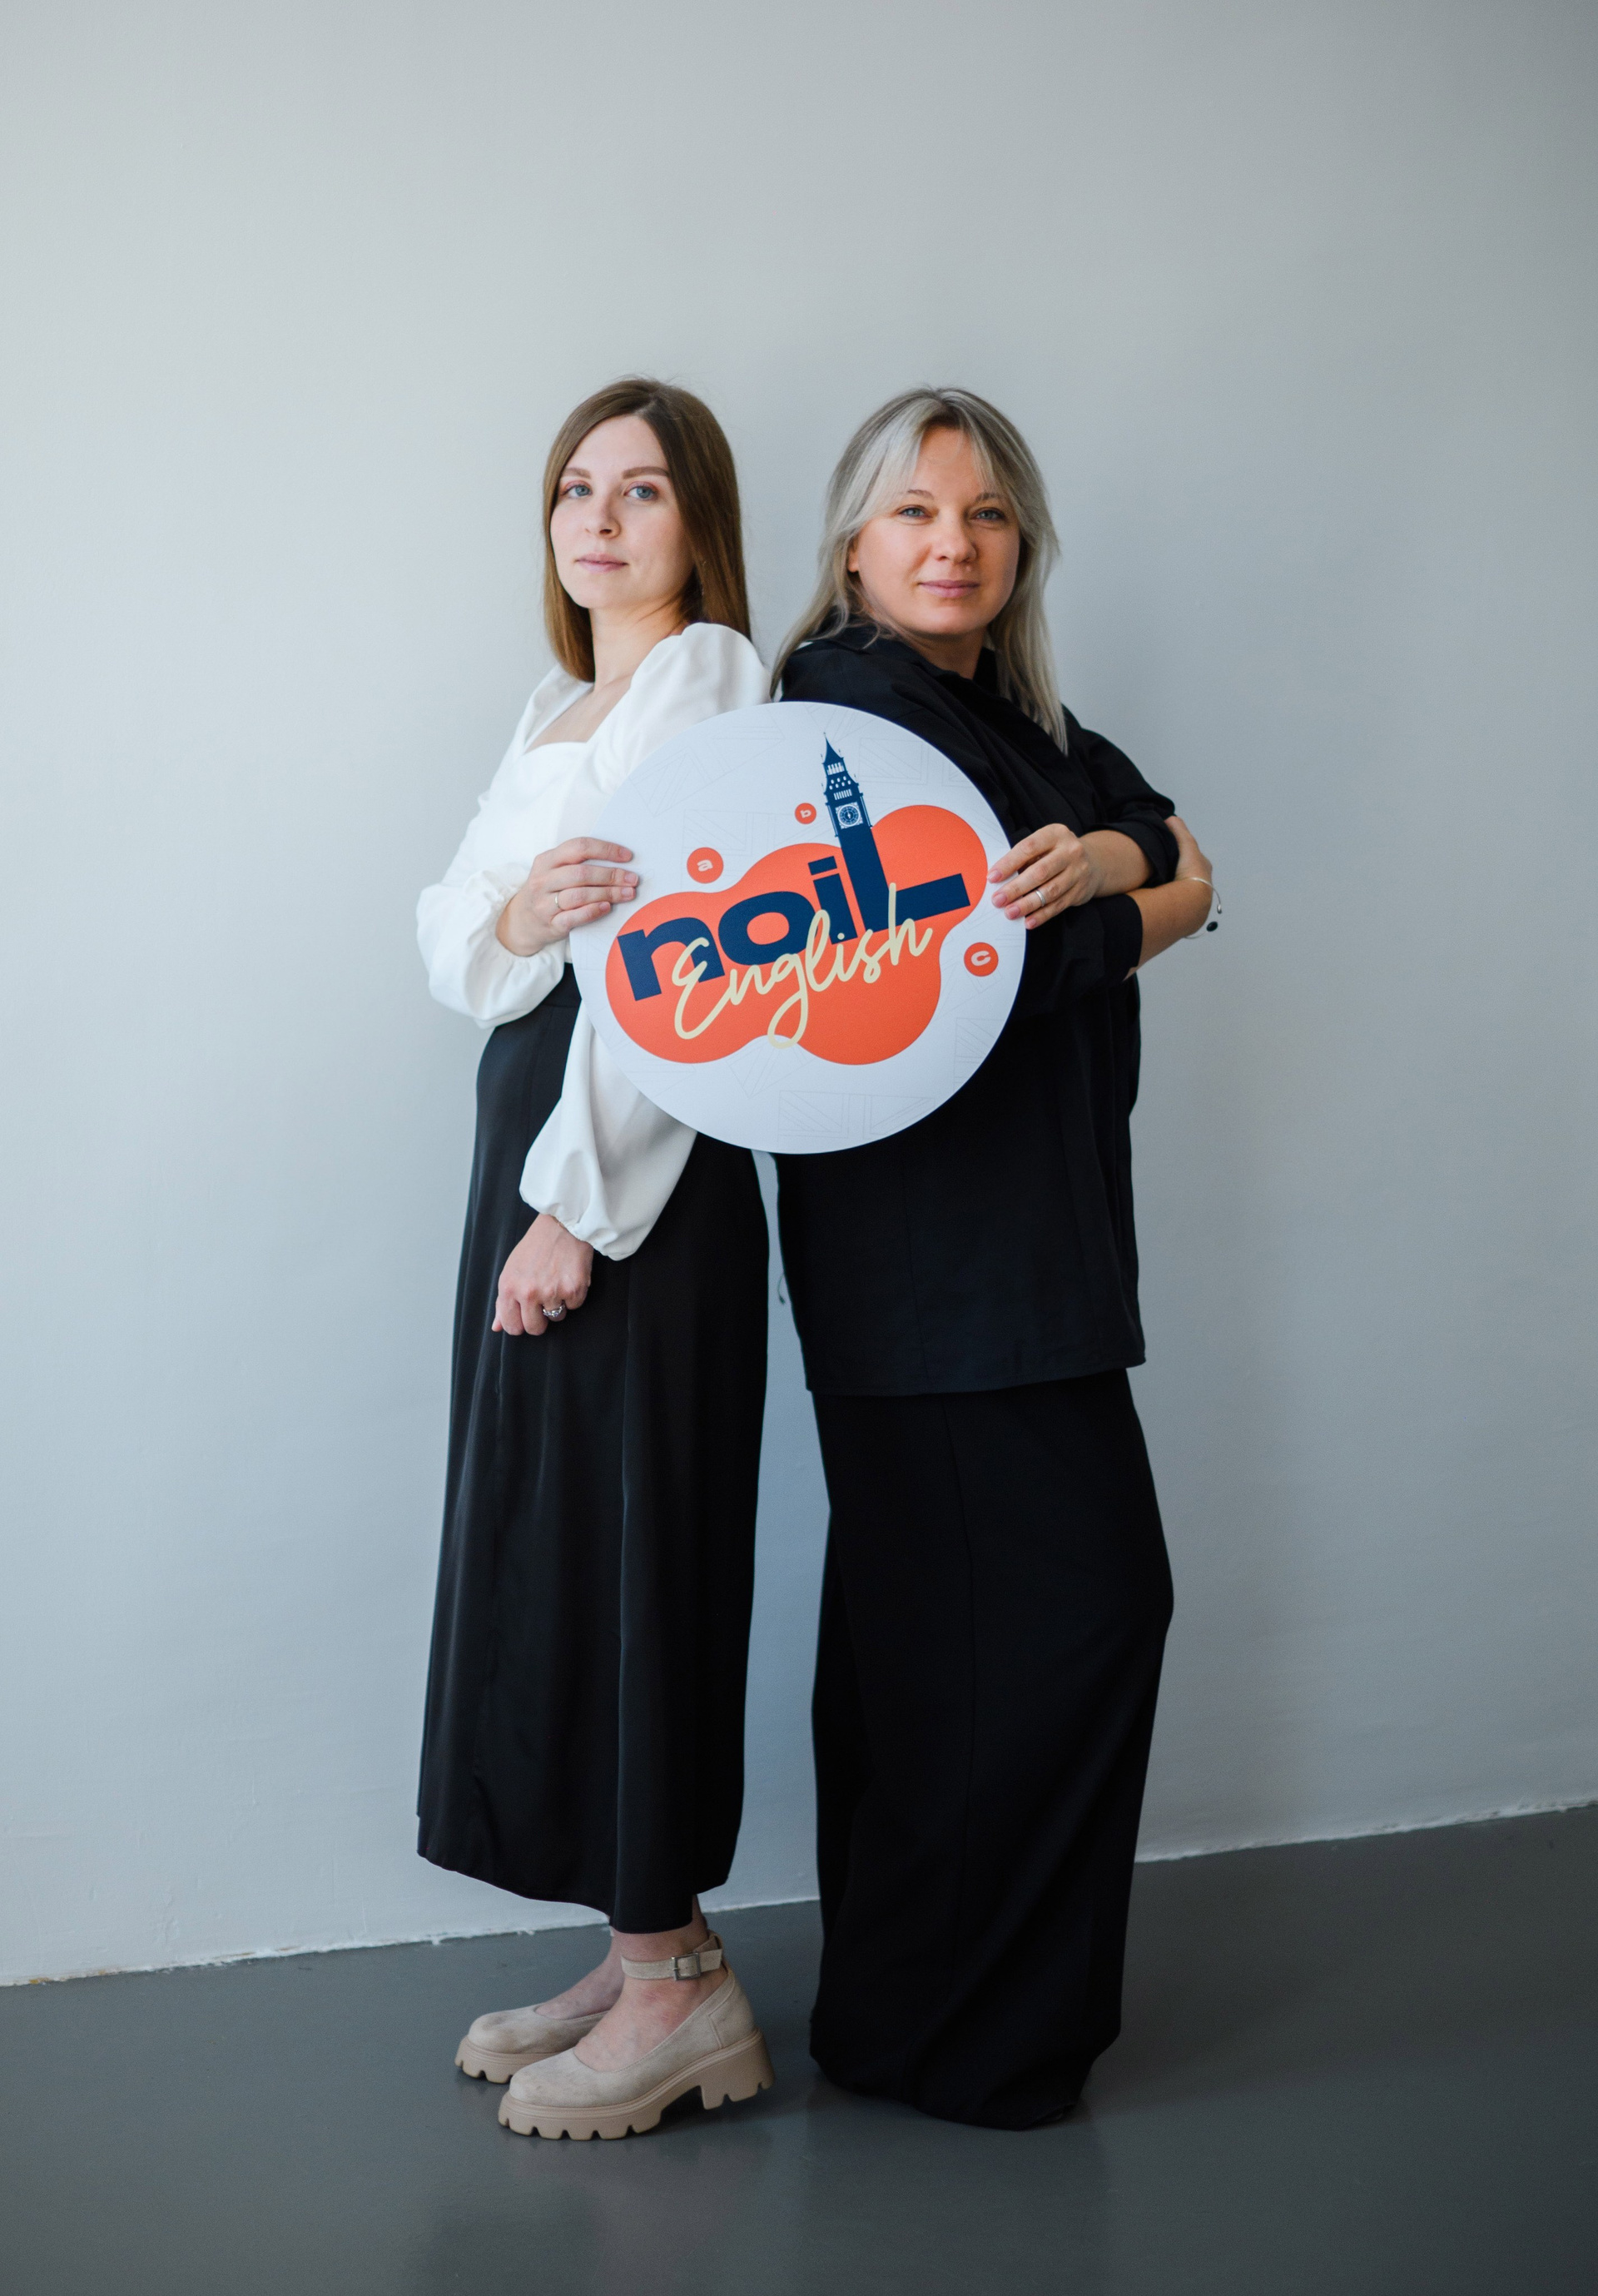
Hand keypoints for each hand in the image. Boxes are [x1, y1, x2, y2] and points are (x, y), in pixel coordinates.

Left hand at [493, 1214, 593, 1336]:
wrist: (562, 1225)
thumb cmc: (535, 1247)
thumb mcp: (511, 1271)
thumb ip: (503, 1302)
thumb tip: (497, 1327)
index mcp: (509, 1288)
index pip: (512, 1326)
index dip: (520, 1324)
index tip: (526, 1317)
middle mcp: (528, 1292)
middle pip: (535, 1328)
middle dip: (540, 1319)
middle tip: (544, 1300)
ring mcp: (552, 1292)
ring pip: (557, 1317)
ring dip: (558, 1304)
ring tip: (557, 1281)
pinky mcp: (574, 1289)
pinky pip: (575, 1306)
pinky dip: (574, 1295)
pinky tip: (569, 1276)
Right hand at [496, 838, 637, 957]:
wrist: (522, 920)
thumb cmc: (547, 891)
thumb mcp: (554, 871)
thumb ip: (577, 863)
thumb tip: (618, 861)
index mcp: (546, 860)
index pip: (579, 847)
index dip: (605, 850)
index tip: (627, 856)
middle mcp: (543, 880)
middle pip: (581, 873)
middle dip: (611, 875)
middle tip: (632, 879)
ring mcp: (544, 903)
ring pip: (580, 895)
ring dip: (608, 893)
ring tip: (627, 894)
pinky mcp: (551, 924)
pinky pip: (574, 917)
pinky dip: (593, 911)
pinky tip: (607, 907)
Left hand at [989, 823, 1102, 927]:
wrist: (1093, 862)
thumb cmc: (1057, 853)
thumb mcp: (1044, 845)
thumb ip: (1024, 857)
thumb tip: (998, 879)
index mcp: (1055, 834)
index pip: (1029, 847)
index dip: (1009, 863)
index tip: (992, 877)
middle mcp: (1070, 851)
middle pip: (1040, 872)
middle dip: (1016, 888)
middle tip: (998, 900)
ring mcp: (1078, 872)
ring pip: (1050, 891)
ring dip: (1027, 904)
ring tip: (1010, 912)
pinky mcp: (1080, 891)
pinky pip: (1059, 906)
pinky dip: (1042, 915)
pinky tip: (1028, 921)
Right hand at [1165, 815, 1213, 906]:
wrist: (1191, 900)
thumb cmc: (1191, 871)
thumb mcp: (1186, 844)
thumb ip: (1178, 829)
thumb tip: (1169, 818)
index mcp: (1204, 868)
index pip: (1194, 857)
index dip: (1183, 853)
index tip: (1170, 851)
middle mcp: (1202, 883)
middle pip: (1189, 874)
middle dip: (1179, 871)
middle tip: (1162, 869)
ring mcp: (1195, 899)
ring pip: (1183, 889)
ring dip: (1173, 887)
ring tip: (1157, 885)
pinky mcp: (1187, 912)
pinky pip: (1176, 903)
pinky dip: (1169, 899)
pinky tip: (1159, 898)